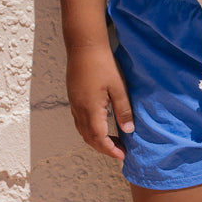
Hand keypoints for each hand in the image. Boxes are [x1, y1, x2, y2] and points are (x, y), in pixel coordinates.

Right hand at [66, 43, 133, 160]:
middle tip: (120, 151)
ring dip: (96, 140)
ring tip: (112, 141)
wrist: (84, 46)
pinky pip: (79, 121)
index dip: (110, 150)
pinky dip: (89, 130)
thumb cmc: (102, 63)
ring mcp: (74, 104)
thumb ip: (123, 110)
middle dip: (104, 148)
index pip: (99, 138)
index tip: (122, 156)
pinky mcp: (73, 98)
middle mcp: (79, 109)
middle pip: (89, 138)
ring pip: (82, 131)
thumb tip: (129, 130)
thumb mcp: (118, 87)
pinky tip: (101, 126)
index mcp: (91, 109)